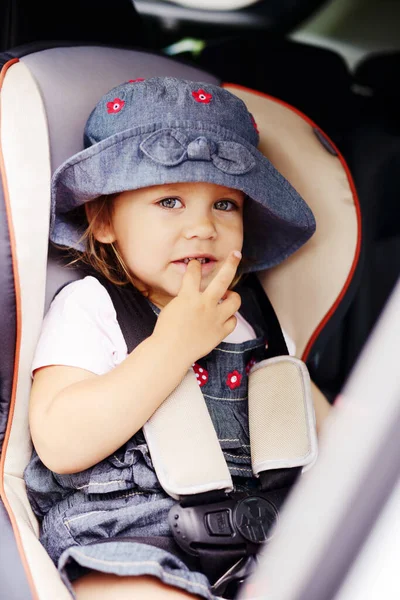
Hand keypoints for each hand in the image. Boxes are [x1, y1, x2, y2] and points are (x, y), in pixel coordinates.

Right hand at [153, 251, 241, 365]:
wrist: (171, 352)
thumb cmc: (166, 331)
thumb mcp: (172, 308)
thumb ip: (184, 298)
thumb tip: (192, 293)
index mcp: (189, 296)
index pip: (194, 272)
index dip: (194, 266)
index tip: (196, 264)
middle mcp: (205, 304)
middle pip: (223, 278)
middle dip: (231, 263)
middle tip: (236, 254)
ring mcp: (215, 318)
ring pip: (234, 300)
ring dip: (233, 295)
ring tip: (228, 295)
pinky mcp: (220, 332)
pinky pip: (233, 321)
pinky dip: (229, 318)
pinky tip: (224, 317)